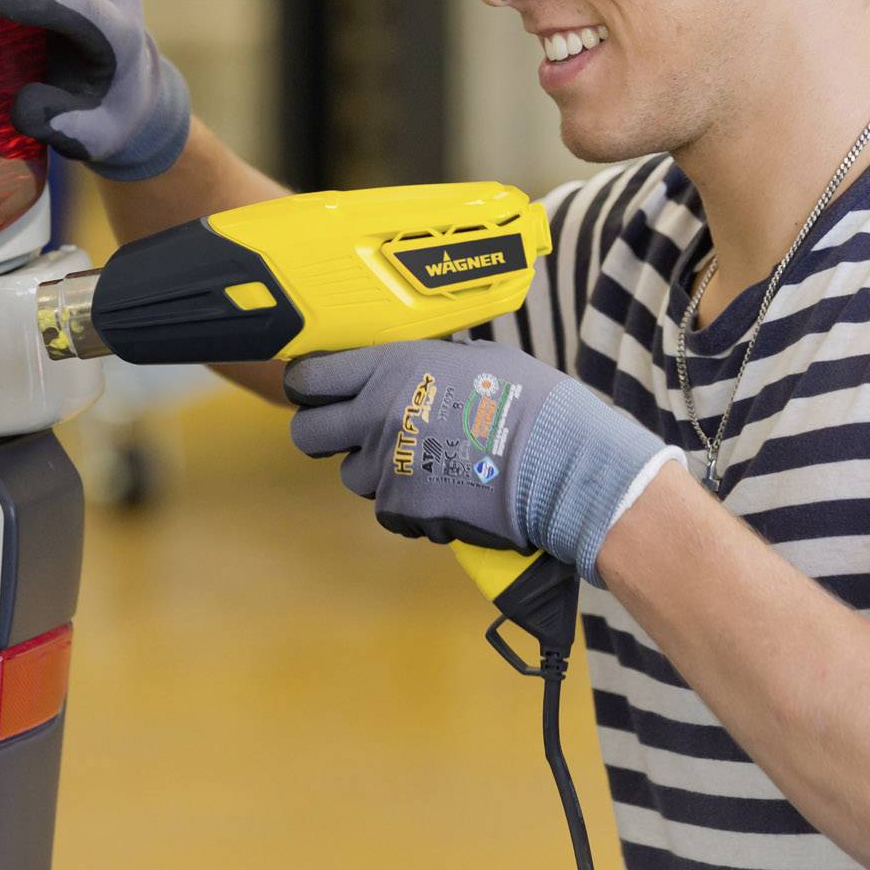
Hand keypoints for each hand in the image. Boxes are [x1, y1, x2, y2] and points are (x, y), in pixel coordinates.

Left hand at [285, 341, 679, 583]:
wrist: (561, 464)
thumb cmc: (530, 402)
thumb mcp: (476, 359)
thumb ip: (425, 365)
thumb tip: (405, 371)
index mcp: (391, 367)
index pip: (310, 377)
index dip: (308, 386)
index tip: (316, 392)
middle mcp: (377, 414)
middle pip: (308, 433)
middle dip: (325, 434)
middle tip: (352, 434)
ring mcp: (387, 465)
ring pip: (351, 476)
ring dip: (376, 473)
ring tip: (425, 463)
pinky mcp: (403, 508)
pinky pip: (388, 510)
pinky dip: (410, 506)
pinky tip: (447, 490)